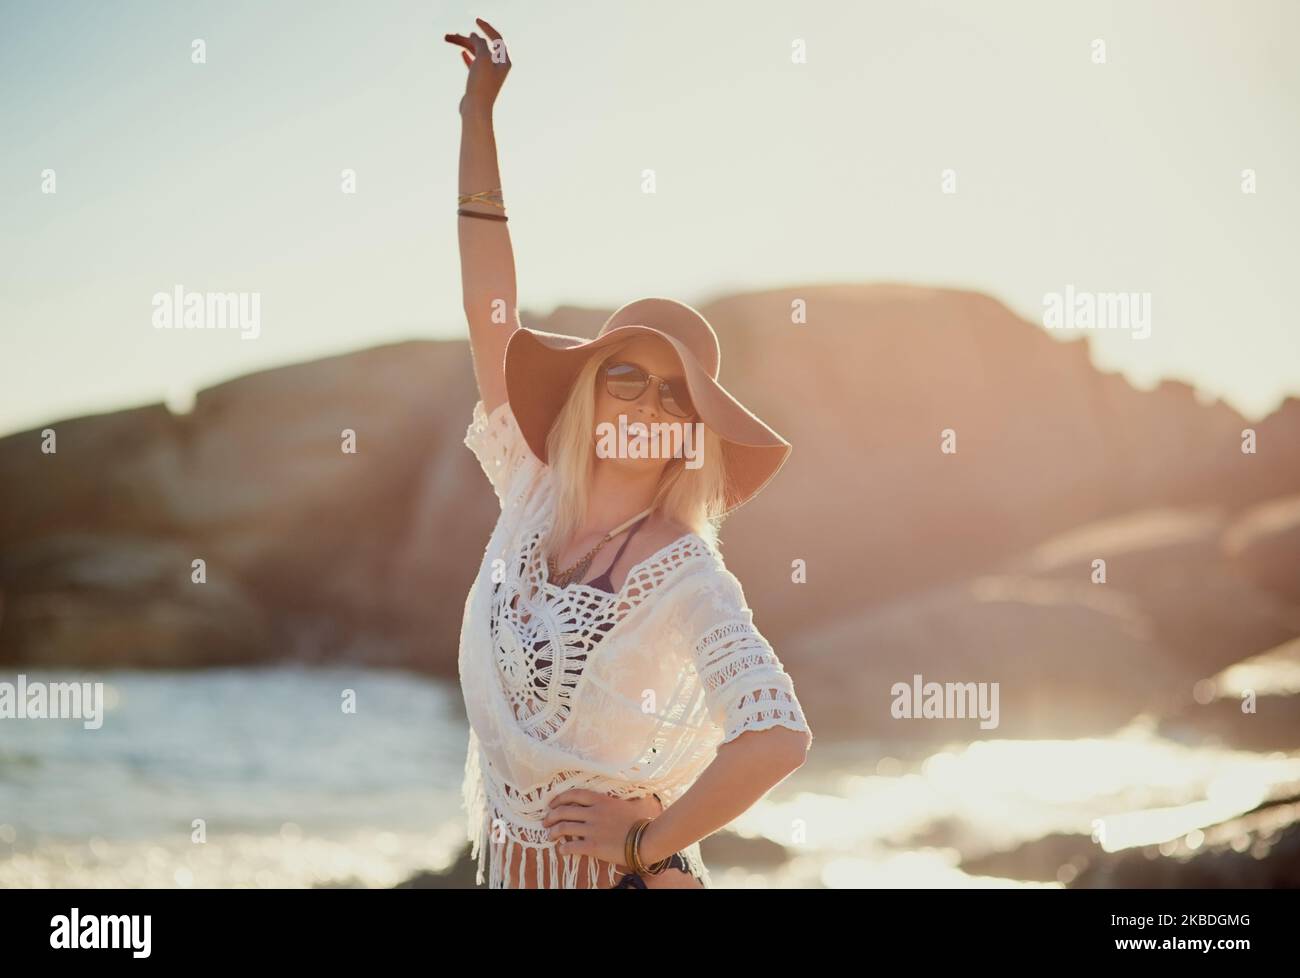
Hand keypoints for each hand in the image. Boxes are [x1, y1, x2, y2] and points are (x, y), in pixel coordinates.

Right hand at [443, 17, 510, 116]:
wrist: (475, 109)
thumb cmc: (481, 85)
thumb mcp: (483, 58)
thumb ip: (480, 43)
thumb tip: (475, 36)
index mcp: (504, 61)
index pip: (497, 39)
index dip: (487, 28)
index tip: (476, 21)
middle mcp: (498, 67)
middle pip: (483, 46)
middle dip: (467, 39)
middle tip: (451, 35)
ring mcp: (489, 74)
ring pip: (476, 54)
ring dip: (463, 45)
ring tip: (449, 39)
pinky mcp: (480, 82)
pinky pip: (474, 65)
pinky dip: (468, 57)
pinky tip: (461, 53)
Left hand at [543, 788, 664, 869]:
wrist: (646, 839)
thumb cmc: (638, 822)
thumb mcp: (623, 804)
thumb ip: (610, 802)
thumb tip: (605, 800)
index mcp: (601, 800)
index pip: (573, 794)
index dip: (559, 799)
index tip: (552, 804)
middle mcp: (593, 812)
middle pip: (564, 811)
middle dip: (551, 816)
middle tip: (546, 822)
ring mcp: (592, 829)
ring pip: (563, 828)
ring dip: (553, 832)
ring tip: (550, 836)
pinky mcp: (593, 846)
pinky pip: (571, 846)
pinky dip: (563, 848)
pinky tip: (562, 850)